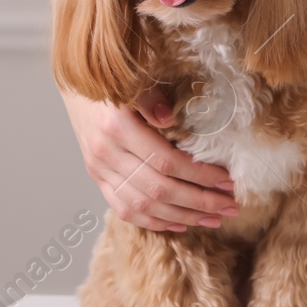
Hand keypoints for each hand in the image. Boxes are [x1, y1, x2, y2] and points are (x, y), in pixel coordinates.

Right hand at [60, 87, 238, 230]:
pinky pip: (125, 210)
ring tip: (213, 218)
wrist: (76, 90)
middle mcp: (105, 154)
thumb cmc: (113, 84)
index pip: (165, 161)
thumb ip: (152, 99)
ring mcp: (99, 170)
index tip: (227, 181)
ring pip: (143, 206)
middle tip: (230, 206)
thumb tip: (170, 118)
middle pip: (158, 189)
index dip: (199, 175)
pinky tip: (181, 224)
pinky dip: (155, 221)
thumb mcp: (133, 82)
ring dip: (182, 216)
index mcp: (117, 127)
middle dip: (199, 201)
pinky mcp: (98, 180)